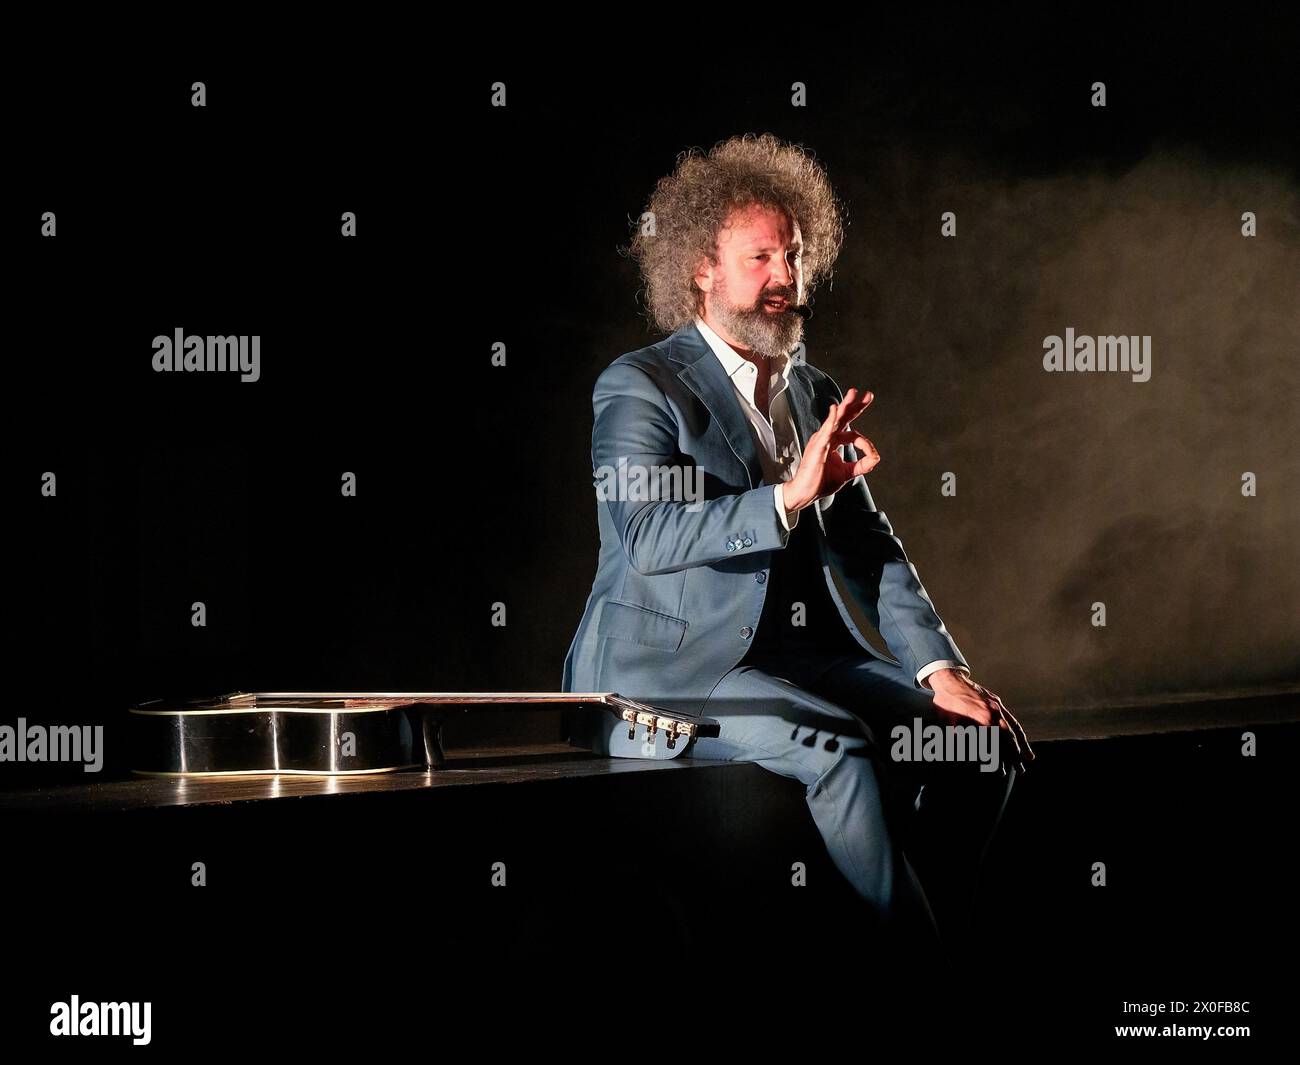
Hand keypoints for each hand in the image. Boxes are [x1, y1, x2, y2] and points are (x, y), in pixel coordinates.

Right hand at [781, 387, 879, 512]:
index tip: (873, 456)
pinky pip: (826, 431)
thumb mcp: (847, 473)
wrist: (805, 493)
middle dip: (855, 406)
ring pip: (835, 419)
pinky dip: (831, 420)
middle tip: (868, 395)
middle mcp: (827, 437)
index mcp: (833, 442)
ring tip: (853, 393)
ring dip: (845, 406)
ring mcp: (821, 440)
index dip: (866, 444)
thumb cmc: (821, 482)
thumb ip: (862, 465)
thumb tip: (876, 458)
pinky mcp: (817, 446)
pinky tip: (836, 409)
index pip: (853, 435)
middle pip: (843, 418)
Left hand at [928, 669, 1035, 772]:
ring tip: (1029, 757)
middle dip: (1015, 756)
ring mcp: (996, 706)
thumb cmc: (946, 703)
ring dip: (1022, 744)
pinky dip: (1018, 729)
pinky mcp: (997, 701)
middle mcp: (992, 712)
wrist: (949, 679)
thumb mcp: (949, 723)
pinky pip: (1011, 717)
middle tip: (1020, 770)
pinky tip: (1021, 737)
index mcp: (981, 719)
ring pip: (1013, 728)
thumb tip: (969, 752)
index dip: (998, 759)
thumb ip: (960, 738)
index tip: (1001, 771)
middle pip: (1008, 738)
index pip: (993, 744)